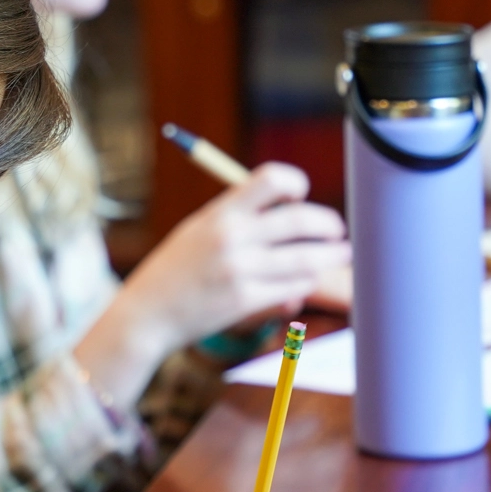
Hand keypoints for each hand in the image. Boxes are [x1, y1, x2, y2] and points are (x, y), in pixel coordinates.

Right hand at [77, 164, 349, 399]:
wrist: (148, 312)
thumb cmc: (177, 268)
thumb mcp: (199, 229)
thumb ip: (239, 217)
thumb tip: (290, 209)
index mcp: (220, 212)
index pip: (270, 179)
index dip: (294, 183)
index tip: (300, 196)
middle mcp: (232, 237)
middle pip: (300, 219)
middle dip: (328, 225)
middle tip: (338, 230)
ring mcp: (240, 270)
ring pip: (306, 259)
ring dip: (331, 256)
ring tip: (342, 254)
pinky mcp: (245, 301)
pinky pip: (293, 287)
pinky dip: (306, 282)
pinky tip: (307, 280)